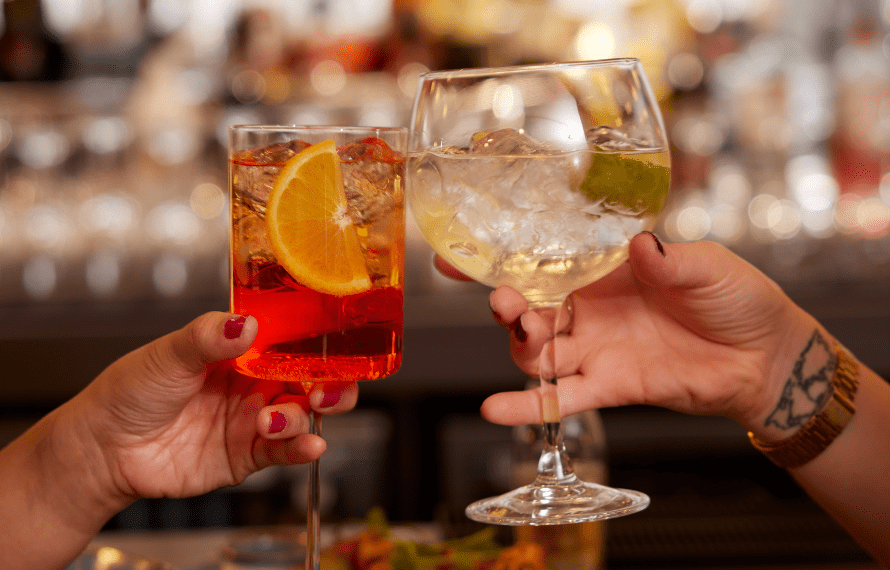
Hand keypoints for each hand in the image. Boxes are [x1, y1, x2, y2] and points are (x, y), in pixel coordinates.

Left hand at [59, 311, 356, 503]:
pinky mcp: (246, 455)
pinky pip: (284, 451)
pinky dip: (300, 448)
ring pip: (302, 415)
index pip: (293, 342)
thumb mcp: (168, 354)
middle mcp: (254, 384)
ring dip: (305, 416)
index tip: (334, 345)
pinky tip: (307, 445)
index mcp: (241, 351)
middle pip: (311, 380)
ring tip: (277, 419)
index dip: (319, 344)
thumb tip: (246, 324)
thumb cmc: (129, 393)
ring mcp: (252, 421)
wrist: (103, 449)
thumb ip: (209, 337)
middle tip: (327, 389)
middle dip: (331, 384)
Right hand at [471, 233, 823, 435]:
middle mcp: (591, 310)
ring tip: (524, 333)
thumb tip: (642, 245)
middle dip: (508, 304)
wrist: (764, 357)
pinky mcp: (609, 386)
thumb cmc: (738, 299)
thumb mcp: (708, 268)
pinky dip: (529, 406)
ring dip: (520, 345)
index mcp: (605, 271)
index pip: (543, 260)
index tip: (457, 254)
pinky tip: (495, 409)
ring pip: (538, 352)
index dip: (500, 257)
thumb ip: (671, 260)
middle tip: (504, 299)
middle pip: (530, 308)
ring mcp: (596, 350)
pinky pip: (562, 399)